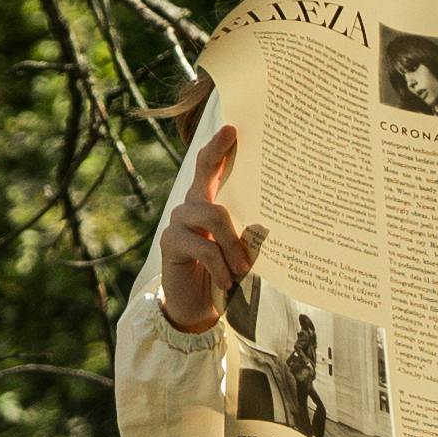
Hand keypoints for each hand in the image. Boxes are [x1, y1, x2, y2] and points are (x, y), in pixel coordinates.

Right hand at [157, 120, 265, 339]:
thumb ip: (248, 234)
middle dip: (226, 180)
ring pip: (213, 215)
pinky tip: (227, 283)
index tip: (233, 128)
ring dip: (233, 245)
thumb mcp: (241, 252)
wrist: (196, 308)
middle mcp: (190, 205)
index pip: (209, 165)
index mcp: (208, 201)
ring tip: (244, 271)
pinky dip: (220, 265)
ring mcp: (178, 222)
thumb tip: (267, 226)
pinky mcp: (171, 243)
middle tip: (244, 195)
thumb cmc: (225, 274)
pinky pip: (203, 246)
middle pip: (205, 178)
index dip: (218, 146)